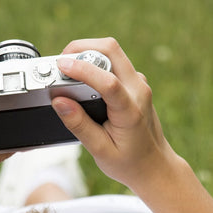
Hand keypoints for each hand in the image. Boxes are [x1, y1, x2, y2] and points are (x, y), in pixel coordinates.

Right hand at [52, 38, 177, 188]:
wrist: (154, 165)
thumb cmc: (129, 162)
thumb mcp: (100, 150)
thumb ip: (79, 124)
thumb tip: (59, 101)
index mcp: (130, 110)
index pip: (107, 81)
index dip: (82, 69)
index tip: (60, 66)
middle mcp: (138, 90)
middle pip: (111, 50)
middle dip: (81, 47)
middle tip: (61, 62)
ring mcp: (138, 83)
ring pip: (112, 52)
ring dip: (87, 52)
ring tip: (68, 69)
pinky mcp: (134, 83)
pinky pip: (113, 61)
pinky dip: (94, 60)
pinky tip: (82, 76)